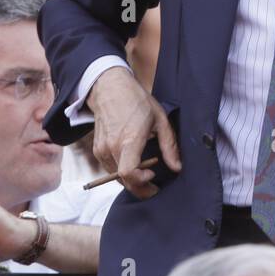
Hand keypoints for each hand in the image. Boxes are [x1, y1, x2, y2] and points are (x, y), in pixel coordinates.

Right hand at [86, 67, 180, 198]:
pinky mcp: (97, 149)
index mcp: (129, 139)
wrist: (109, 88)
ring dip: (131, 180)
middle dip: (140, 187)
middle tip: (153, 184)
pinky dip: (121, 172)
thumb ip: (169, 145)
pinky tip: (133, 162)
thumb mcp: (159, 119)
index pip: (129, 174)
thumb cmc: (135, 100)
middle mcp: (112, 147)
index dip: (142, 182)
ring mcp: (102, 149)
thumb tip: (177, 167)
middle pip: (123, 181)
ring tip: (145, 170)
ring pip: (115, 177)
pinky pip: (110, 169)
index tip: (153, 175)